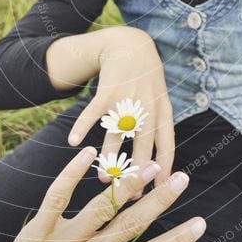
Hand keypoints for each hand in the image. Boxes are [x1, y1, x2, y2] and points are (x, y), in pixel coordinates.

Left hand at [0, 146, 205, 241]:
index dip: (178, 240)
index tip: (200, 223)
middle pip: (132, 223)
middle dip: (160, 200)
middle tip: (181, 177)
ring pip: (101, 206)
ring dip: (126, 183)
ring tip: (147, 164)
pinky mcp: (36, 231)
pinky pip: (57, 195)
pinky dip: (72, 172)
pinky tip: (88, 154)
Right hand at [68, 26, 174, 186]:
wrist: (131, 45)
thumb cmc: (146, 80)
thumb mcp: (161, 100)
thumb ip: (160, 128)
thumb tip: (159, 167)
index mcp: (163, 112)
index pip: (167, 146)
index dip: (163, 171)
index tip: (157, 194)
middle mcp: (147, 107)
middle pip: (143, 146)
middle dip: (136, 173)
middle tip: (128, 196)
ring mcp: (127, 99)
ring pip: (117, 135)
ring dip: (109, 158)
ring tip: (102, 179)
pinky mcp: (107, 91)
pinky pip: (94, 112)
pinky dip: (82, 126)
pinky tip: (73, 142)